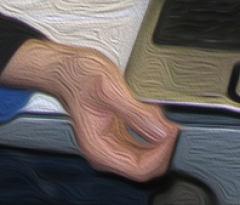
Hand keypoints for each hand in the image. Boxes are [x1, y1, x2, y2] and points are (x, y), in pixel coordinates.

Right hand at [1, 39, 178, 181]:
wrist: (66, 69)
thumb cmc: (80, 77)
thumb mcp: (111, 90)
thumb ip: (136, 113)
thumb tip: (160, 132)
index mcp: (99, 148)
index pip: (139, 169)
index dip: (161, 154)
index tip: (171, 133)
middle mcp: (104, 151)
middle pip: (144, 166)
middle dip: (163, 148)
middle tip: (173, 124)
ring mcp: (110, 143)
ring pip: (144, 156)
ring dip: (160, 141)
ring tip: (165, 117)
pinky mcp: (116, 132)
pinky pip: (141, 142)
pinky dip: (153, 132)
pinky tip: (155, 114)